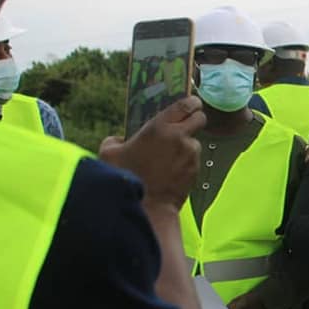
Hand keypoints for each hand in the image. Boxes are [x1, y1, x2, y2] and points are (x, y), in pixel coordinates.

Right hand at [99, 96, 205, 210]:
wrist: (148, 206)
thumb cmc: (127, 178)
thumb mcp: (109, 153)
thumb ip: (115, 140)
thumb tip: (121, 139)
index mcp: (160, 127)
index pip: (185, 105)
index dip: (191, 102)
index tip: (191, 102)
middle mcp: (180, 137)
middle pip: (199, 118)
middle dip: (195, 118)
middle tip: (184, 124)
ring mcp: (190, 154)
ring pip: (195, 141)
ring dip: (186, 145)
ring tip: (168, 156)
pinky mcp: (195, 169)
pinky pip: (193, 159)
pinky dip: (186, 161)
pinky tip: (171, 170)